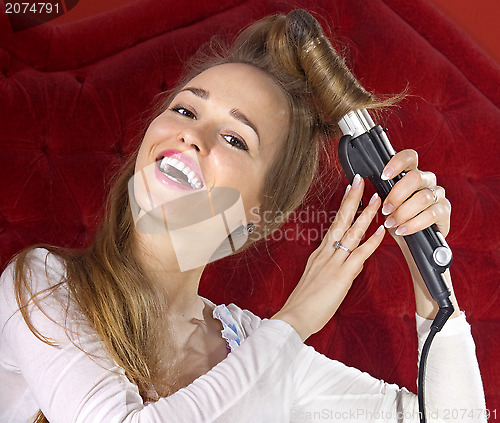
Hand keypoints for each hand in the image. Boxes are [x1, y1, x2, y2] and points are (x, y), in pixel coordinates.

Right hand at [272, 175, 384, 340]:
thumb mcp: (316, 280)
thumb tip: (349, 264)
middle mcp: (325, 254)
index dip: (343, 208)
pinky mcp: (341, 275)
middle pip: (340, 221)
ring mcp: (333, 263)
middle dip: (351, 200)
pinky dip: (371, 241)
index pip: (334, 225)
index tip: (350, 193)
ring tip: (376, 200)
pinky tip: (381, 231)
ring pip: (351, 233)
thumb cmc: (304, 303)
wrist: (295, 317)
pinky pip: (359, 254)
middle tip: (359, 181)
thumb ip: (332, 269)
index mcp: (319, 254)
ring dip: (365, 215)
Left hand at [380, 149, 450, 237]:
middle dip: (396, 195)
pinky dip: (413, 224)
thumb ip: (383, 193)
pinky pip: (430, 215)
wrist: (410, 241)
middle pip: (415, 177)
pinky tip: (402, 230)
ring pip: (422, 198)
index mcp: (412, 173)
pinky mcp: (445, 211)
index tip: (384, 176)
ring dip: (402, 213)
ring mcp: (438, 194)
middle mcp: (427, 180)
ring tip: (391, 223)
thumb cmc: (397, 218)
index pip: (409, 157)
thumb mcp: (386, 204)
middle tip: (385, 210)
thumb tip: (368, 188)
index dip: (397, 163)